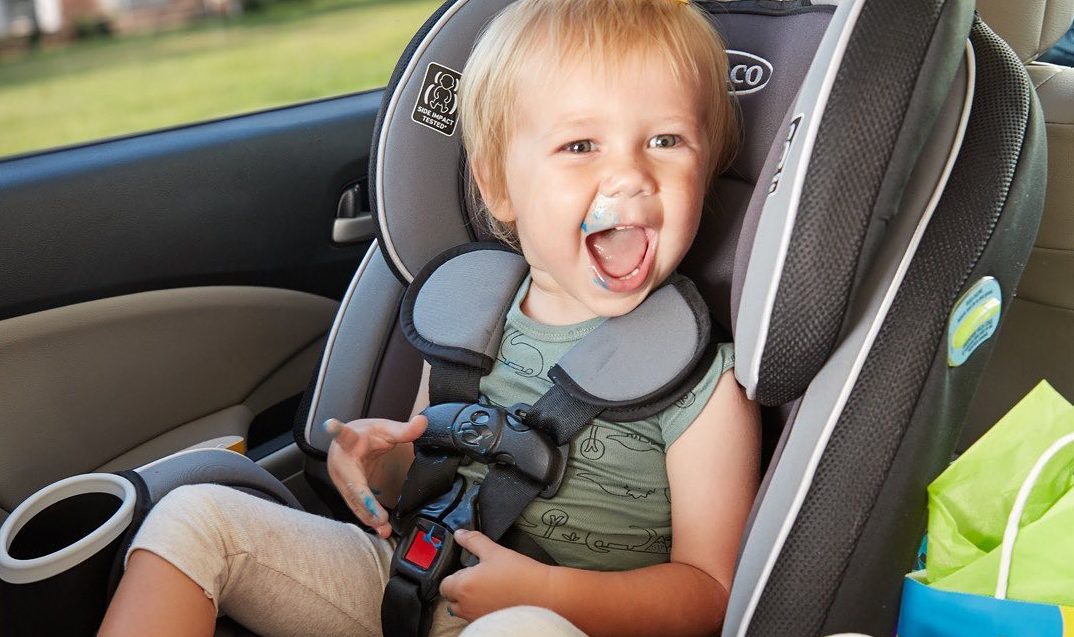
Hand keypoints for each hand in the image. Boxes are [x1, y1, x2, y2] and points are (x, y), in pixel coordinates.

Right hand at [325, 415, 426, 537]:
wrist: (349, 445)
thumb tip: (423, 422)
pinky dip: (368, 517)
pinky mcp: (347, 492)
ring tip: (383, 529)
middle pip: (352, 483)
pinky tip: (381, 529)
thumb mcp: (384, 430)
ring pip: (353, 500)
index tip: (330, 424)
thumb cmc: (365, 436)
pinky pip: (357, 506)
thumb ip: (404, 430)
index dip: (337, 430)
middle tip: (380, 518)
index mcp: (350, 441)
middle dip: (365, 502)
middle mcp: (341, 462)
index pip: (344, 435)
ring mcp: (341, 480)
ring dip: (368, 515)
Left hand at [439, 529, 550, 620]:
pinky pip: (476, 617)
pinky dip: (481, 610)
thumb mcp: (494, 551)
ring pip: (463, 610)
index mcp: (463, 586)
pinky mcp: (488, 624)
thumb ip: (473, 541)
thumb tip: (459, 534)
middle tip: (480, 578)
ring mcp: (476, 617)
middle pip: (451, 599)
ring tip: (489, 589)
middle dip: (461, 589)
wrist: (544, 595)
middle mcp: (465, 606)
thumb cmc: (520, 573)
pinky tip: (497, 600)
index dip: (455, 575)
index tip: (469, 570)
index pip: (444, 584)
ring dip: (469, 601)